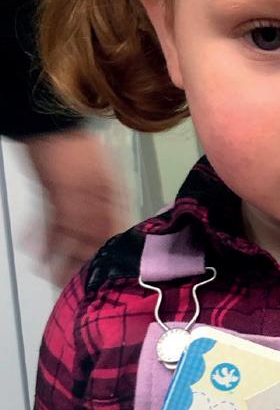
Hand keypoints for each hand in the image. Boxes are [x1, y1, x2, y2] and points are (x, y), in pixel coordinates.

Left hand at [25, 129, 126, 285]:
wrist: (44, 124)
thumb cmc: (70, 147)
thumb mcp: (86, 185)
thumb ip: (92, 217)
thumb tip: (101, 246)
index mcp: (112, 196)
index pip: (113, 235)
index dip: (106, 258)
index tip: (100, 279)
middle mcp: (96, 199)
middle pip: (90, 238)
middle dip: (81, 263)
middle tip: (73, 285)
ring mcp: (75, 197)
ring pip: (68, 234)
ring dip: (59, 255)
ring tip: (50, 274)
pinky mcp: (56, 195)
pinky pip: (51, 222)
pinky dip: (43, 237)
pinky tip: (35, 250)